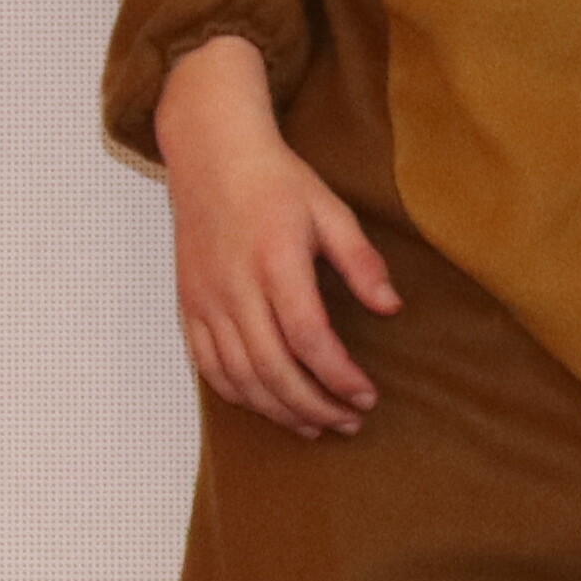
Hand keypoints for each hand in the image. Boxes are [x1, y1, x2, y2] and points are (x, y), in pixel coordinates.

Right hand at [157, 37, 395, 437]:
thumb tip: (390, 307)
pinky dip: (239, 395)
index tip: (367, 395)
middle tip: (348, 421)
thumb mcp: (330, 210)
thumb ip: (361, 261)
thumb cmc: (274, 180)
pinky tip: (268, 405)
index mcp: (276, 262)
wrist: (211, 154)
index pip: (309, 339)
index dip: (339, 377)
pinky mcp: (190, 306)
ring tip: (315, 426)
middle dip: (315, 406)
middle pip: (273, 370)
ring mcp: (207, 301)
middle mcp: (235, 288)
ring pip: (240, 378)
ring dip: (279, 411)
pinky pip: (209, 367)